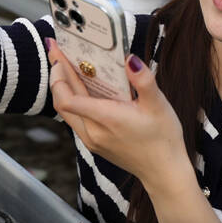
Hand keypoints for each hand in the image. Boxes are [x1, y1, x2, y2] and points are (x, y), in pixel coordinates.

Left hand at [46, 38, 187, 184]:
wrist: (164, 172)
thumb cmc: (163, 138)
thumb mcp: (158, 105)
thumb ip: (143, 81)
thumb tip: (130, 58)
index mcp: (105, 119)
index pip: (67, 98)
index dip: (58, 75)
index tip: (58, 54)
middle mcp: (92, 131)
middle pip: (63, 101)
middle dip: (58, 73)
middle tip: (57, 50)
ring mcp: (91, 140)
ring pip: (67, 111)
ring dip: (64, 87)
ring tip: (66, 65)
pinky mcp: (94, 144)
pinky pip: (76, 118)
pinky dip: (74, 100)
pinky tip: (83, 87)